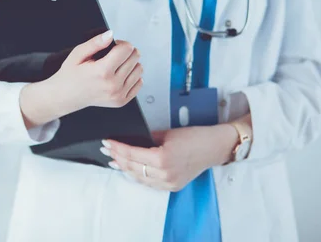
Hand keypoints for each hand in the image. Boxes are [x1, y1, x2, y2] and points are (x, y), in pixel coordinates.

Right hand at [19, 30, 143, 128]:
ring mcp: (118, 95)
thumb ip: (96, 42)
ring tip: (115, 66)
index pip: (127, 49)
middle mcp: (113, 85)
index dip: (121, 43)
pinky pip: (139, 83)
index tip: (113, 46)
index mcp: (102, 72)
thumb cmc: (70, 75)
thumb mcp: (78, 53)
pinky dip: (132, 77)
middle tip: (113, 55)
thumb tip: (110, 35)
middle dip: (126, 52)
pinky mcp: (121, 101)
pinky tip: (119, 76)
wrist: (65, 96)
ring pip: (139, 70)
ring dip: (130, 64)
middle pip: (135, 58)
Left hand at [102, 124, 238, 191]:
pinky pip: (149, 183)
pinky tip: (129, 169)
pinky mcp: (172, 186)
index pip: (132, 154)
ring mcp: (169, 182)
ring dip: (124, 168)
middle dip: (117, 157)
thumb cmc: (194, 137)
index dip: (117, 147)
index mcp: (163, 158)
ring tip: (113, 160)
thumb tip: (130, 139)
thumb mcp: (167, 133)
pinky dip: (137, 175)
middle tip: (106, 149)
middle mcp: (165, 173)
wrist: (214, 147)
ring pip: (138, 177)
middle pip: (132, 167)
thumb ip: (147, 137)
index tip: (107, 142)